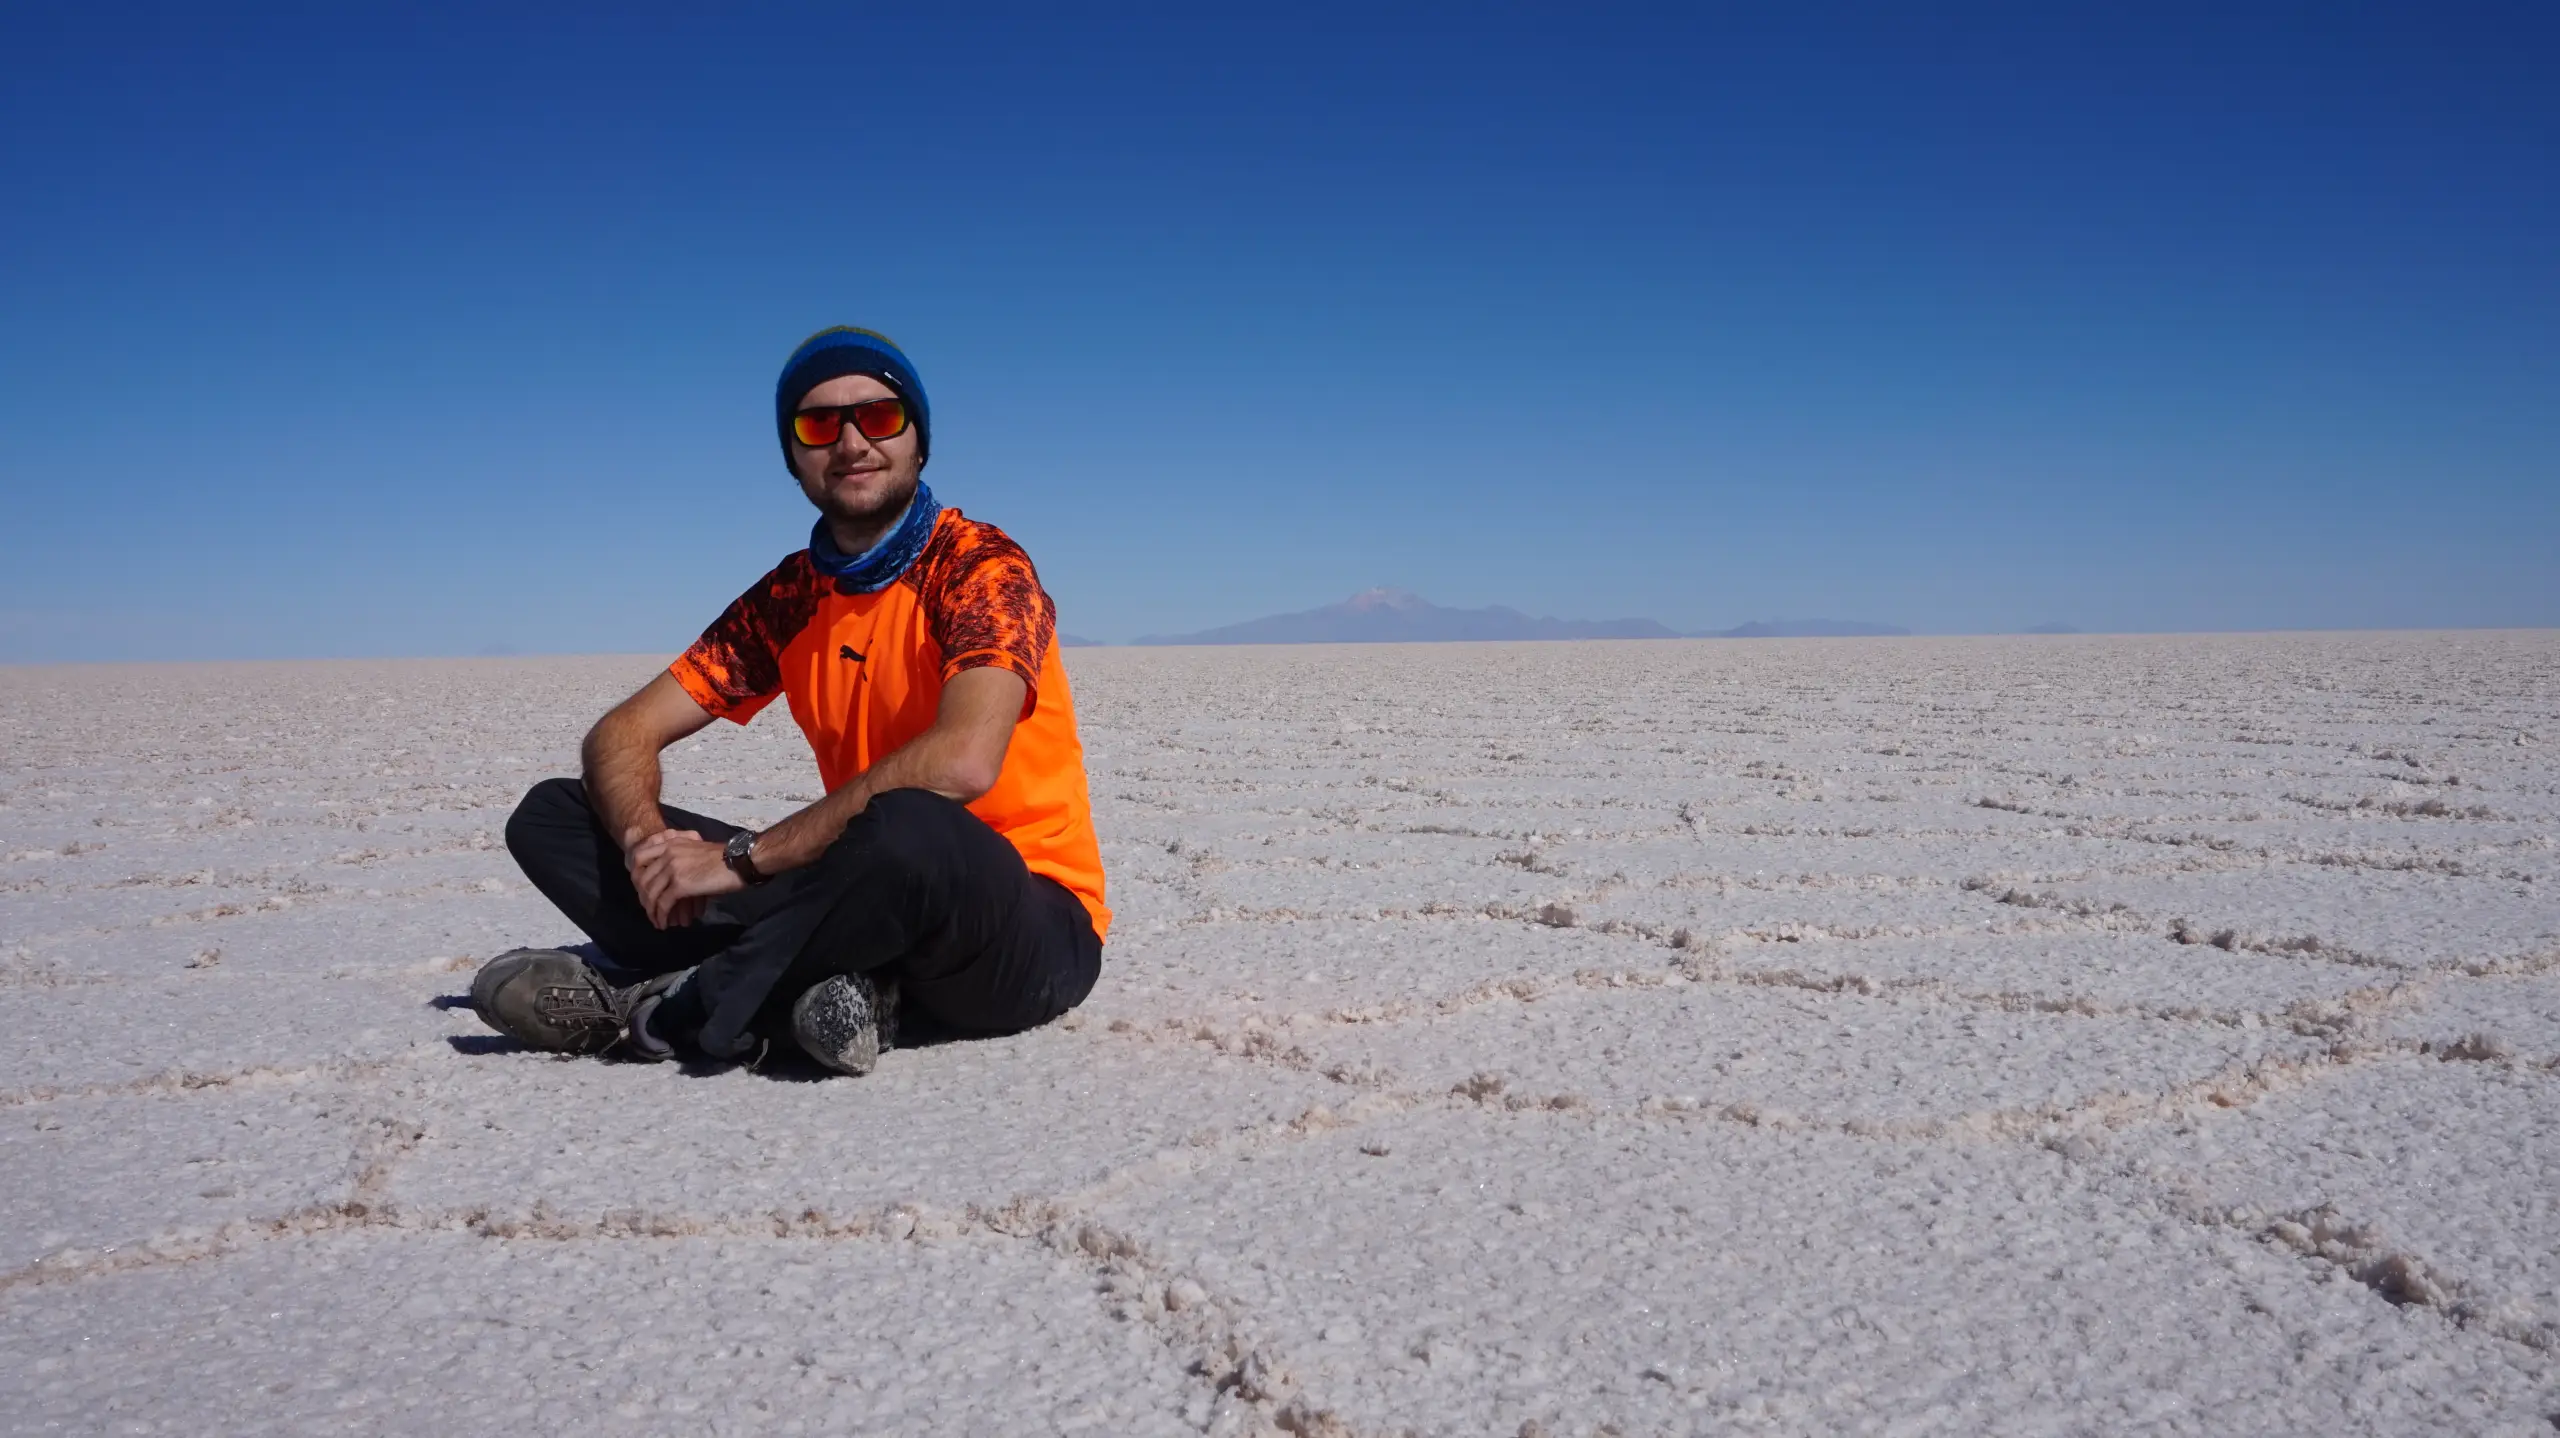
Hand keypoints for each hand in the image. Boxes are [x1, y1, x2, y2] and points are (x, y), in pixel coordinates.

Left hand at [625, 828, 744, 928]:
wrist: (739, 861)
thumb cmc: (724, 858)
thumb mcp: (696, 850)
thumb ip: (680, 858)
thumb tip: (671, 878)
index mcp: (670, 843)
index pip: (639, 857)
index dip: (636, 876)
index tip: (643, 890)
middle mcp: (667, 853)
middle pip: (642, 879)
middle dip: (644, 898)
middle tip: (650, 910)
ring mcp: (672, 868)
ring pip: (651, 893)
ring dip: (651, 911)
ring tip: (657, 921)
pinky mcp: (679, 884)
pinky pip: (663, 904)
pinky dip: (661, 916)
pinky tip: (664, 923)